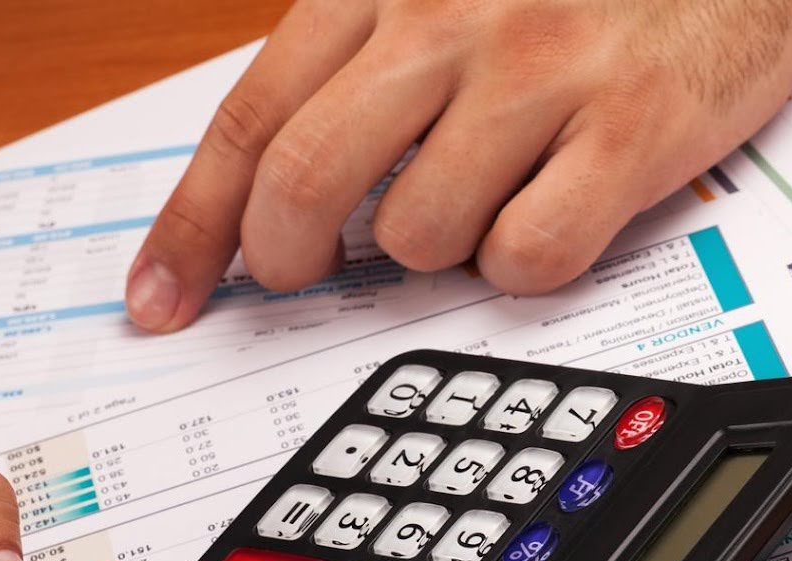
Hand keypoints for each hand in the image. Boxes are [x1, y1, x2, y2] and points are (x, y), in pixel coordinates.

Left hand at [125, 0, 791, 329]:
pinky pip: (527, 256)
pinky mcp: (633, 126)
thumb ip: (347, 70)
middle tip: (300, 272)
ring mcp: (542, 70)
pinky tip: (547, 213)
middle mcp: (451, 15)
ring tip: (474, 199)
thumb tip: (254, 199)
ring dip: (427, 247)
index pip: (251, 120)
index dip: (192, 228)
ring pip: (415, 232)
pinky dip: (520, 264)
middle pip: (304, 182)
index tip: (158, 300)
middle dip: (282, 256)